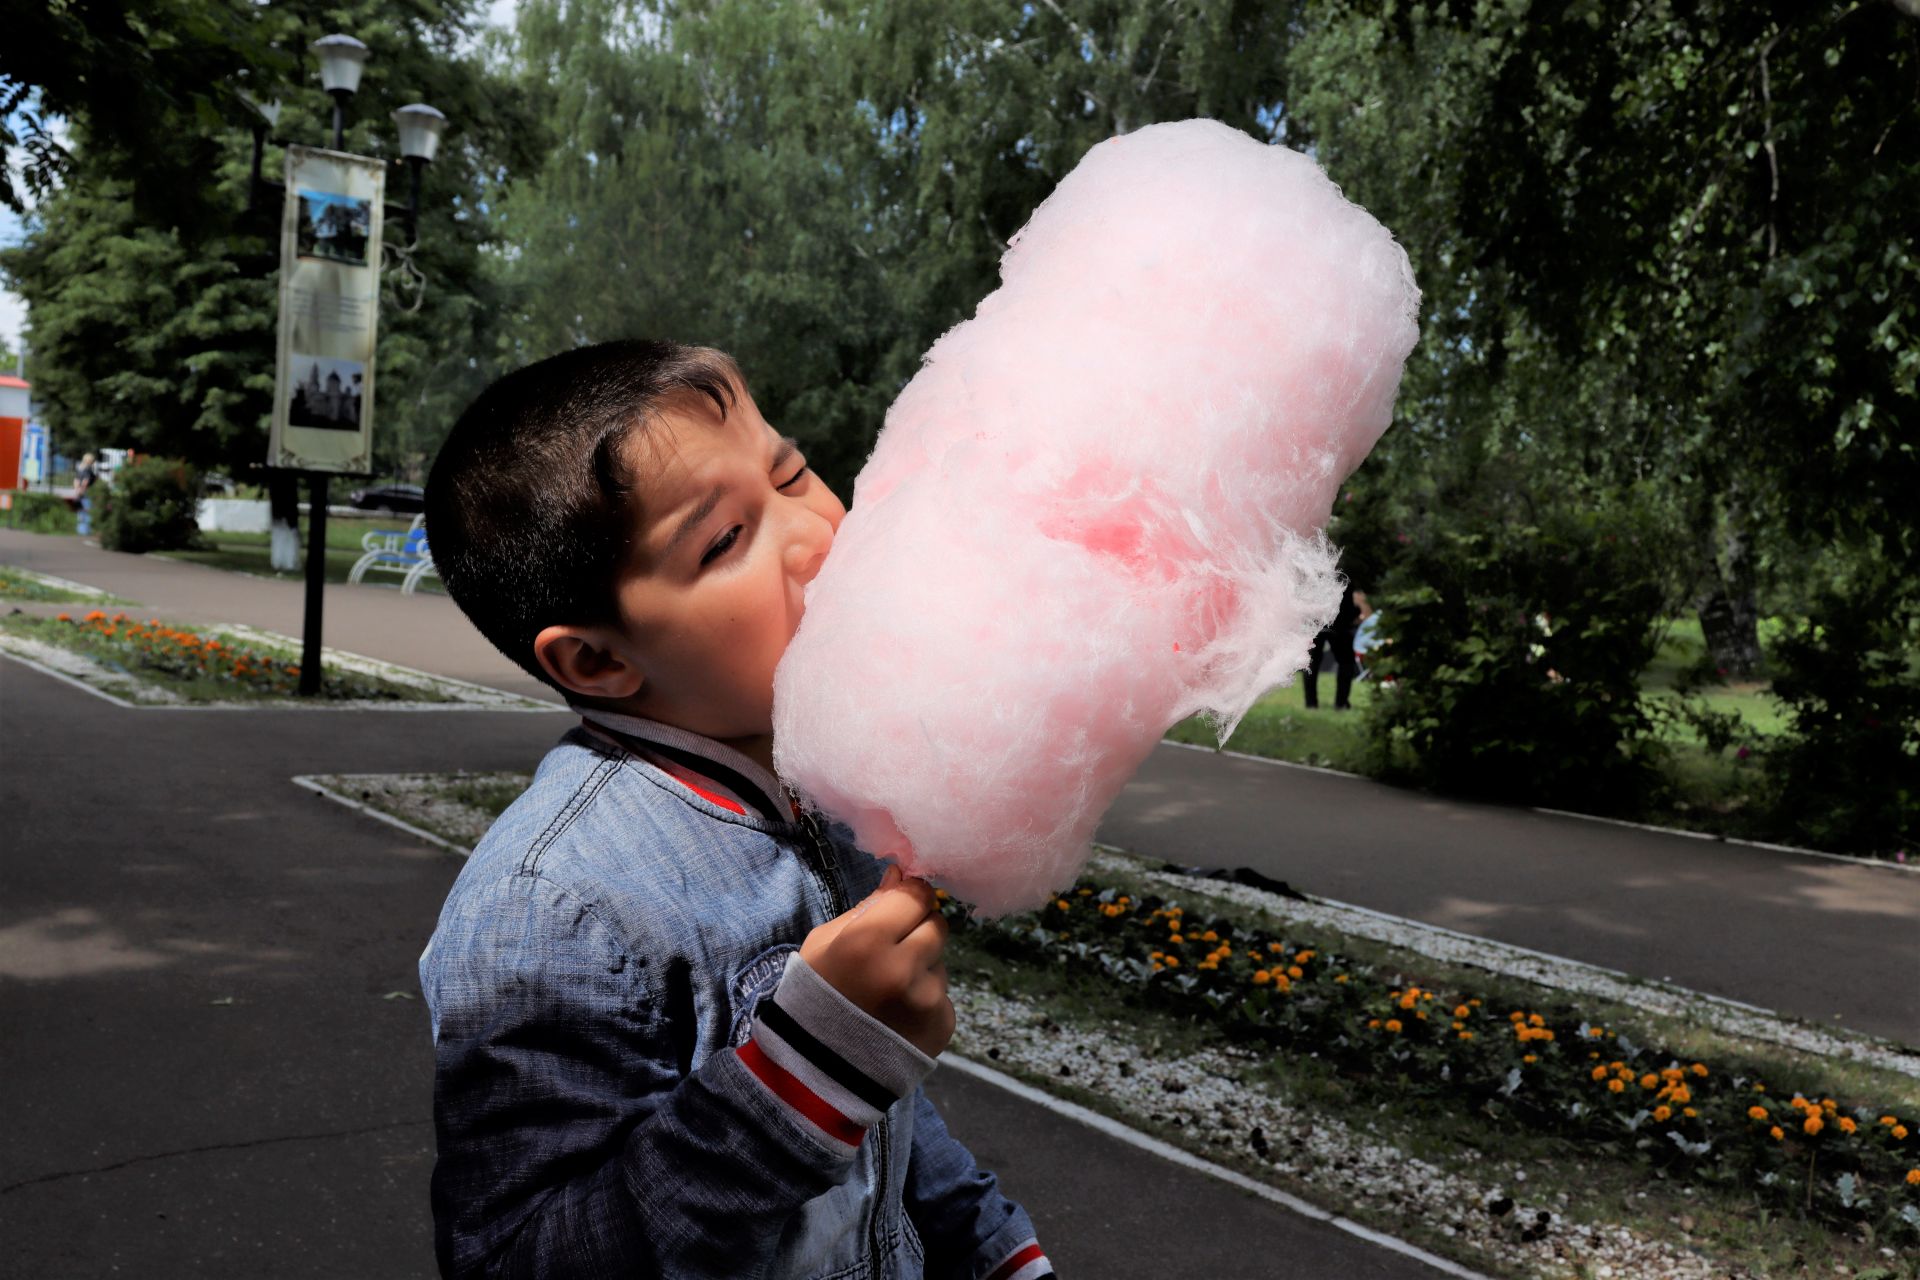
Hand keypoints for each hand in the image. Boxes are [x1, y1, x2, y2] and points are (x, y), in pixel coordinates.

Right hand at [800, 865, 953, 1057]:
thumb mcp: (826, 943)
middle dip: (919, 928)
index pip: (915, 895)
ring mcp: (927, 999)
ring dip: (923, 964)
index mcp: (867, 941)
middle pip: (937, 923)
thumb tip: (900, 873)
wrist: (819, 1069)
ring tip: (891, 989)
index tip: (901, 904)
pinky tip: (900, 1012)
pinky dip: (926, 997)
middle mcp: (903, 968)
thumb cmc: (816, 995)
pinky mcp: (943, 1024)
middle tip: (895, 947)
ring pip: (941, 959)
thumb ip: (867, 906)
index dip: (909, 896)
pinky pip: (943, 993)